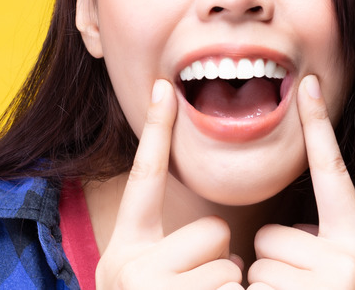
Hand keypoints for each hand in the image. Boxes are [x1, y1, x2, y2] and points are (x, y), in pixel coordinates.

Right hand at [95, 79, 243, 289]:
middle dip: (218, 257)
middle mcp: (128, 267)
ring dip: (226, 288)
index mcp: (123, 249)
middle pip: (214, 228)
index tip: (163, 86)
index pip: (145, 179)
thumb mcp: (144, 278)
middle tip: (195, 288)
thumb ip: (167, 250)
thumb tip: (220, 241)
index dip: (157, 132)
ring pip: (231, 264)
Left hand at [247, 75, 354, 289]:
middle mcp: (353, 261)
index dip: (320, 129)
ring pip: (258, 266)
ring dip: (266, 289)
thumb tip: (278, 229)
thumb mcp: (346, 272)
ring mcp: (330, 286)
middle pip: (274, 236)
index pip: (335, 176)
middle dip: (276, 264)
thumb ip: (323, 241)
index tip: (308, 83)